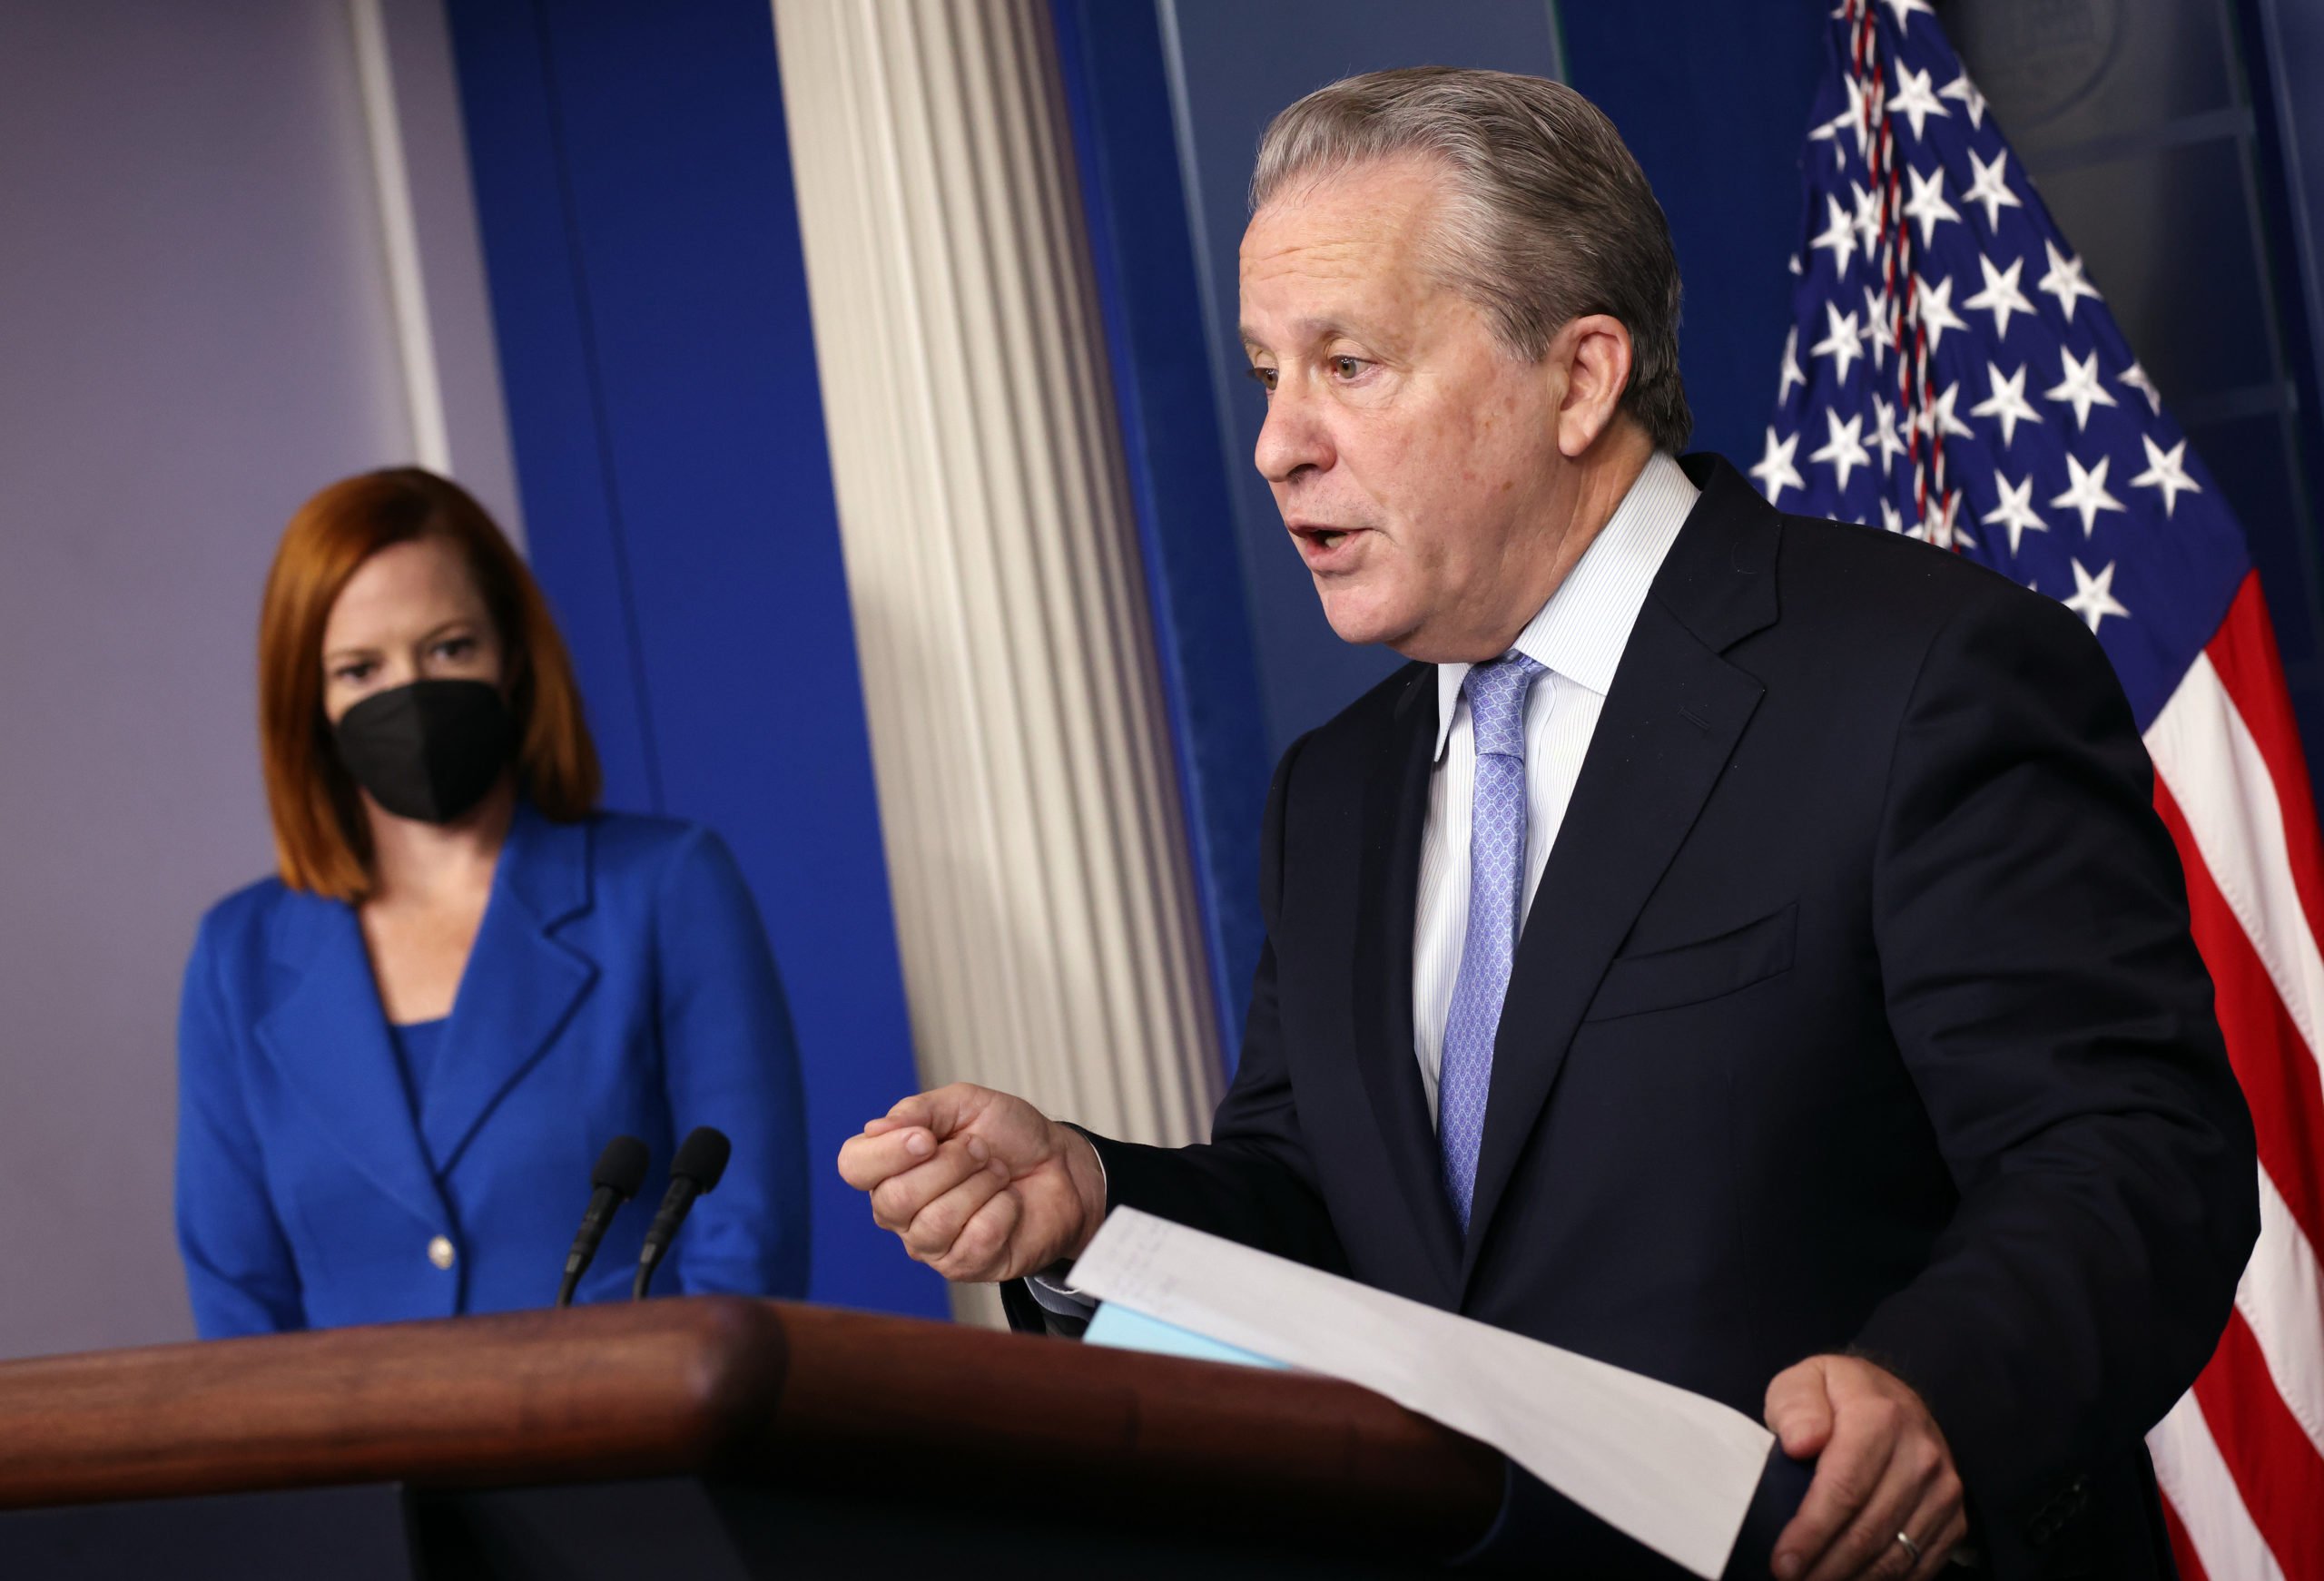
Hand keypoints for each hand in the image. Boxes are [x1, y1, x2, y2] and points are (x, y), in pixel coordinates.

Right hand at [836, 1083, 1106, 1282]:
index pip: (853, 1166)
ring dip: (980, 1186)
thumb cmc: (1009, 1136)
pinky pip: (975, 1240)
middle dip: (950, 1165)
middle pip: (895, 1199)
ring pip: (935, 1223)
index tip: (927, 1137)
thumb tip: (876, 1128)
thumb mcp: (965, 1104)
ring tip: (998, 1173)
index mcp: (891, 1165)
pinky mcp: (964, 1265)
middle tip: (982, 1150)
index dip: (887, 1152)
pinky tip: (1009, 1202)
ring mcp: (930, 1243)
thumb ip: (918, 1110)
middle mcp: (900, 1209)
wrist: (1062, 1165)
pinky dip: (1002, 1211)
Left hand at [1765, 1355, 1964, 1579]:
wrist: (1894, 1399)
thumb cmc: (1836, 1396)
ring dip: (1853, 1579)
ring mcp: (1944, 1490)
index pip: (1844, 1489)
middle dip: (1826, 1567)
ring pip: (1896, 1555)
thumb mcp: (1805, 1382)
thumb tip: (1800, 1443)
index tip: (1783, 1563)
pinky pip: (1922, 1564)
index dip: (1812, 1532)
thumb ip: (1796, 1407)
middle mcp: (1921, 1456)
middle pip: (1869, 1529)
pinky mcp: (1955, 1517)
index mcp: (1880, 1418)